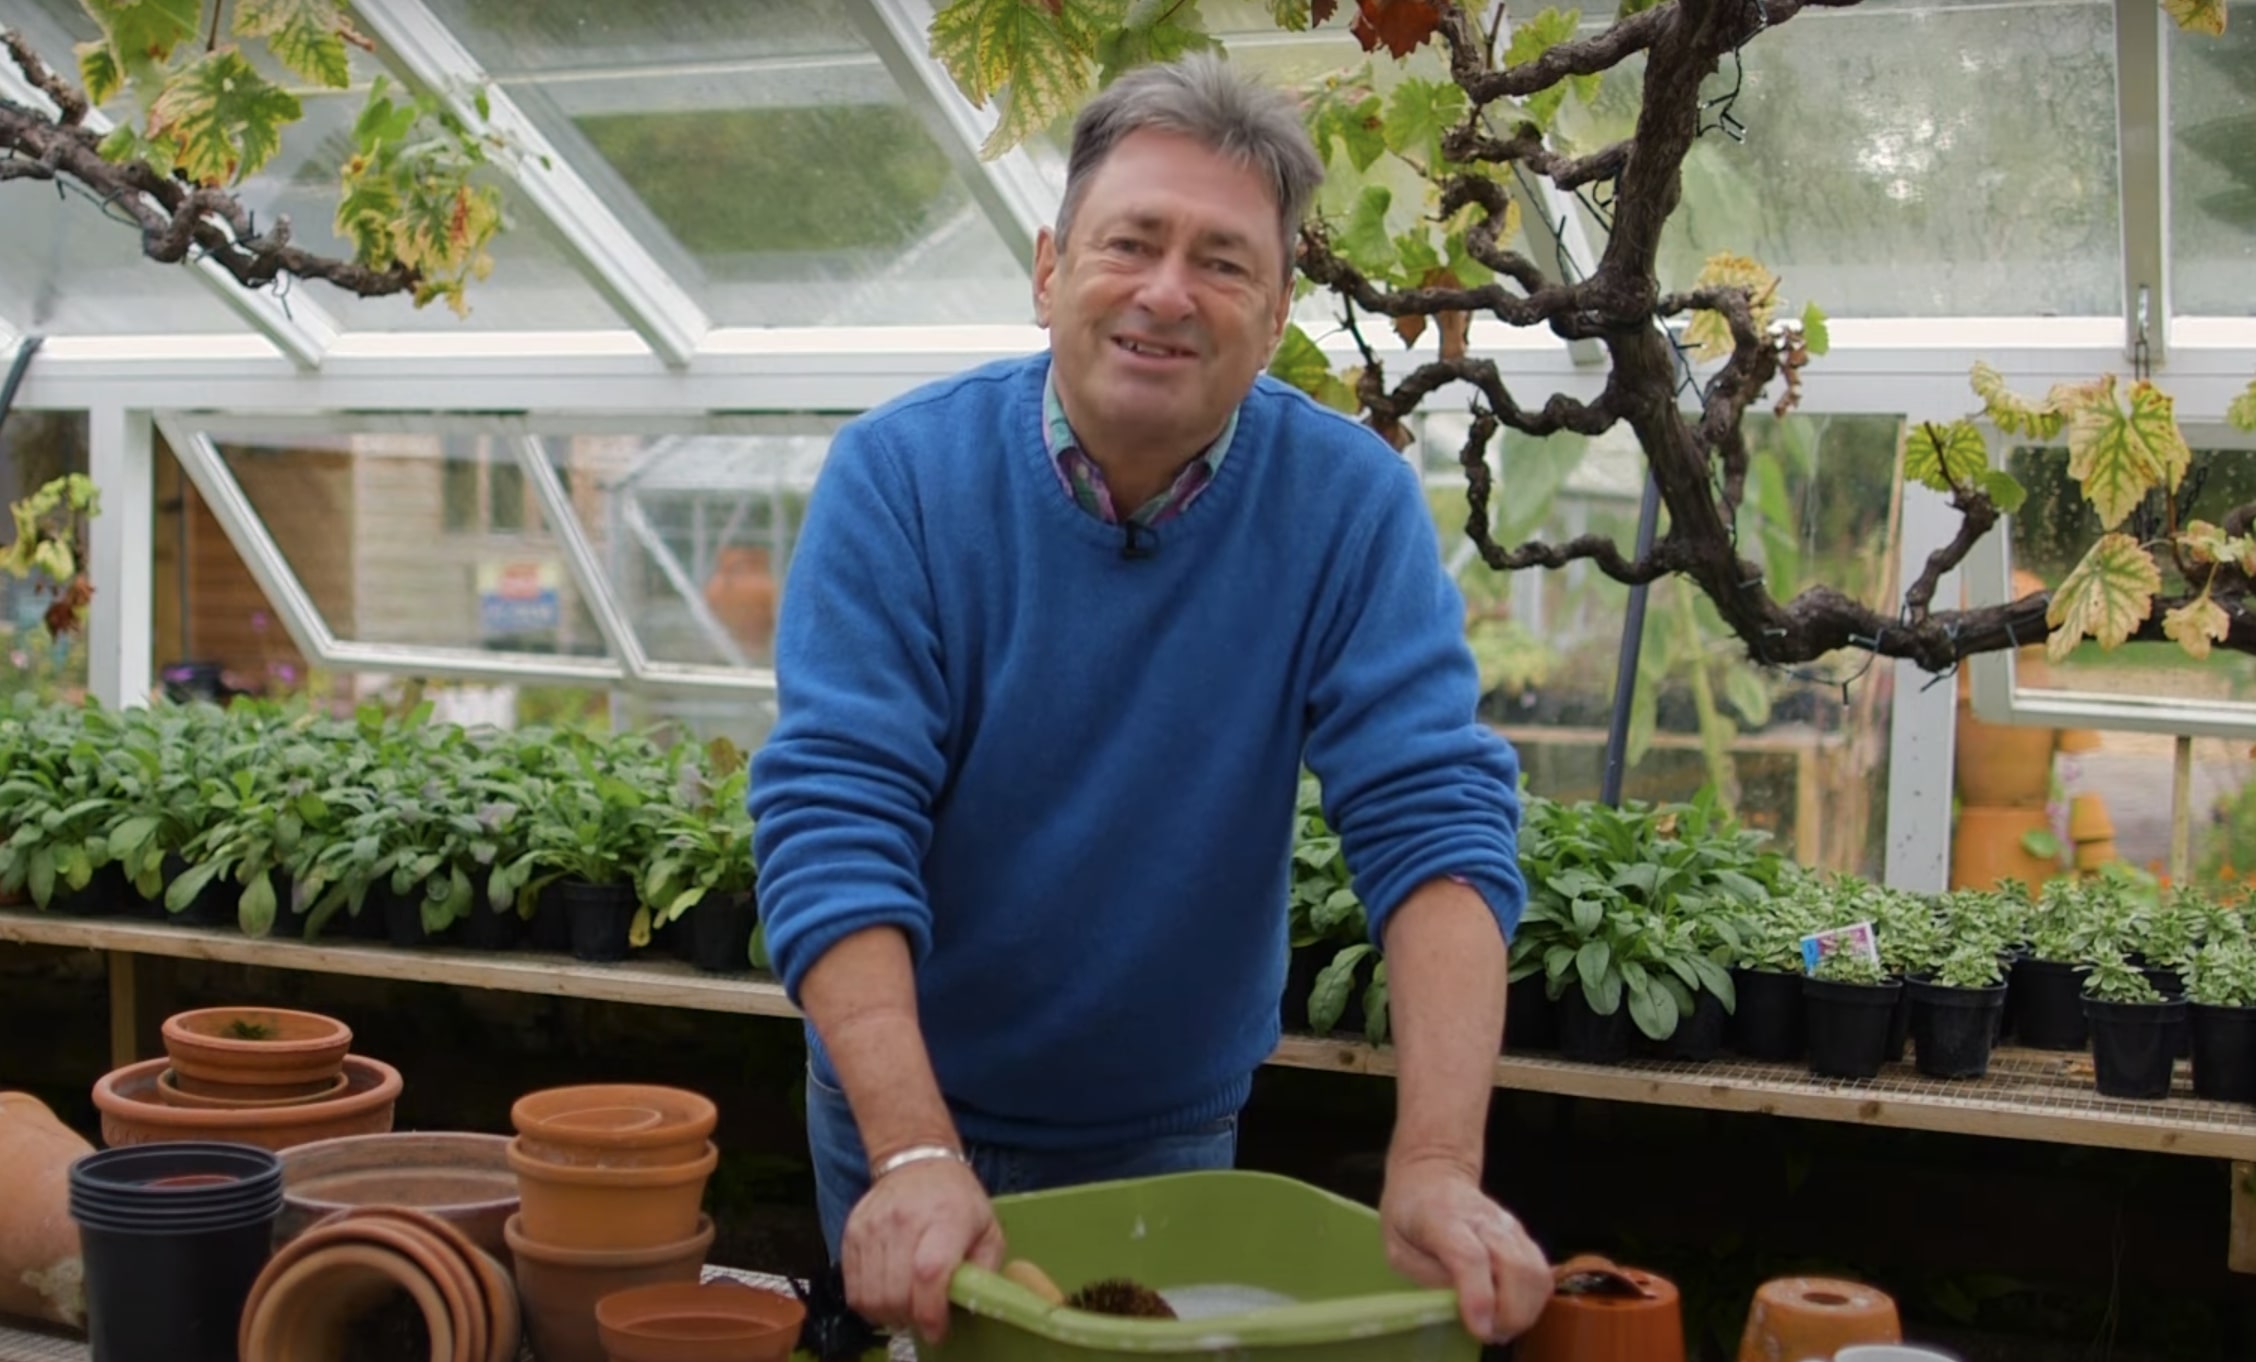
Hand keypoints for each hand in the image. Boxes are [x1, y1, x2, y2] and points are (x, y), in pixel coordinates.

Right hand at [841, 1156, 1004, 1344]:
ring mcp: (873, 1226)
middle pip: (896, 1292)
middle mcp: (904, 1220)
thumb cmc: (957, 1200)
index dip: (931, 1311)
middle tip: (924, 1316)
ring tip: (907, 1305)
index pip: (929, 1273)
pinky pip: (852, 1287)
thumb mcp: (988, 1229)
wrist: (916, 1162)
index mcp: (945, 1218)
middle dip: (911, 1317)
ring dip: (889, 1314)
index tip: (937, 1329)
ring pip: (871, 1296)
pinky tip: (888, 1292)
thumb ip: (986, 1269)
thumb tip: (972, 1303)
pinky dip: (869, 1302)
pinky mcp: (852, 1233)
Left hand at [1379, 1156, 1550, 1343]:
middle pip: (1515, 1268)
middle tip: (1489, 1334)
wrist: (1434, 1176)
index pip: (1470, 1257)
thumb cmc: (1410, 1215)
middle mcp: (1484, 1221)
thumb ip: (1425, 1275)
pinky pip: (1541, 1274)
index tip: (1480, 1328)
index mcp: (1444, 1220)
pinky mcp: (1523, 1237)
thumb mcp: (1397, 1247)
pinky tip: (1511, 1309)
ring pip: (1536, 1272)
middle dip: (1509, 1314)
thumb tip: (1457, 1301)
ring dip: (1525, 1311)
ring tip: (1500, 1325)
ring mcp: (1509, 1227)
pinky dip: (1534, 1301)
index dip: (1479, 1296)